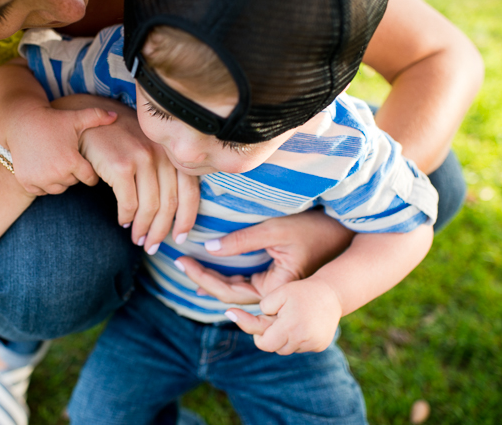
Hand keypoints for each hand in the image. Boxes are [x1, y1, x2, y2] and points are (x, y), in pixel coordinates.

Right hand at [5, 105, 116, 194]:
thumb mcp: (75, 118)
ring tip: (56, 163)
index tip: (85, 165)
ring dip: (59, 180)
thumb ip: (97, 117)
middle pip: (73, 183)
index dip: (88, 171)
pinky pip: (42, 191)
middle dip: (73, 173)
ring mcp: (40, 180)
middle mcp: (57, 174)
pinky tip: (43, 168)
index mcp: (72, 161)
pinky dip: (43, 184)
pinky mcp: (27, 183)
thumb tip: (116, 115)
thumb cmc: (52, 120)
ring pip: (58, 189)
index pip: (89, 178)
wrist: (21, 122)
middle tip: (67, 158)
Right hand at [71, 98, 198, 251]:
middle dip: (162, 231)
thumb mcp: (150, 147)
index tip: (180, 237)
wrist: (90, 117)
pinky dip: (126, 217)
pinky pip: (128, 203)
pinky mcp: (121, 166)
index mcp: (173, 153)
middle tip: (153, 246)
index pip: (190, 192)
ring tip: (138, 239)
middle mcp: (162, 155)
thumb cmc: (121, 137)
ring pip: (149, 207)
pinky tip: (123, 222)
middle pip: (169, 204)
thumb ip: (164, 170)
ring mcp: (142, 159)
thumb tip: (173, 210)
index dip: (187, 219)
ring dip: (143, 229)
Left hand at [197, 210, 353, 297]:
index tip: (182, 262)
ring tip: (187, 268)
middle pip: (230, 296)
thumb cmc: (316, 229)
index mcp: (277, 291)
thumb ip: (242, 241)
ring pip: (237, 292)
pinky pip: (246, 285)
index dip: (203, 278)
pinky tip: (208, 274)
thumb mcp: (277, 230)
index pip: (230, 292)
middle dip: (203, 279)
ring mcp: (276, 290)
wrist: (348, 232)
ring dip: (212, 281)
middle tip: (178, 262)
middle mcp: (276, 296)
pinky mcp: (276, 281)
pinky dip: (227, 279)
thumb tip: (209, 248)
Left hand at [225, 277, 342, 354]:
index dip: (254, 333)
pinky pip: (299, 346)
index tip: (237, 317)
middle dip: (268, 334)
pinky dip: (295, 338)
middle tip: (272, 317)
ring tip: (288, 318)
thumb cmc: (302, 291)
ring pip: (286, 348)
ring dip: (281, 337)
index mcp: (291, 327)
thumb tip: (250, 321)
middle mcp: (303, 339)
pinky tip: (300, 322)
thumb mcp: (279, 293)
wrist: (332, 292)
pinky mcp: (321, 346)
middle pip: (273, 347)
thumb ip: (264, 307)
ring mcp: (314, 344)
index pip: (264, 343)